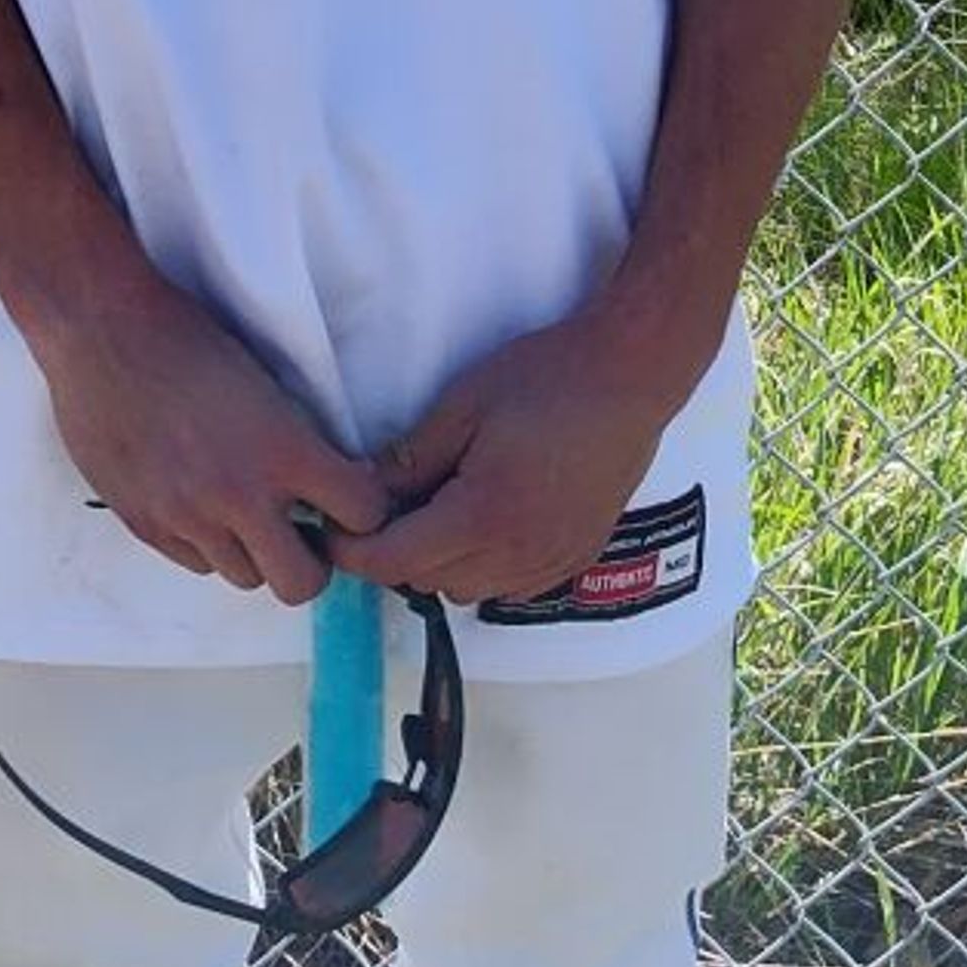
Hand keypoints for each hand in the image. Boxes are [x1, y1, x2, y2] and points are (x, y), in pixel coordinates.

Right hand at [33, 267, 389, 603]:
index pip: (363, 513)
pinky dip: (207, 545)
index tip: (350, 496)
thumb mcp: (264, 384)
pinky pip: (196, 563)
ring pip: (245, 578)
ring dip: (254, 553)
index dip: (364, 508)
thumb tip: (328, 484)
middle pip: (302, 584)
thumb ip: (297, 443)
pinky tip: (199, 503)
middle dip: (311, 562)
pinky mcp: (145, 525)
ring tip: (242, 511)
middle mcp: (239, 496)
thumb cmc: (186, 339)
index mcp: (282, 450)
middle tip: (302, 530)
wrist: (101, 332)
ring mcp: (187, 518)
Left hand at [324, 298, 702, 611]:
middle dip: (394, 552)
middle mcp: (518, 555)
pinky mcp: (575, 556)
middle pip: (425, 582)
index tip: (334, 526)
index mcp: (482, 516)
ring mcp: (551, 562)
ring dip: (439, 563)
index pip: (394, 562)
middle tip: (385, 505)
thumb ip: (408, 460)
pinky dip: (483, 566)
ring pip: (467, 591)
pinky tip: (483, 520)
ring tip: (437, 508)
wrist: (632, 375)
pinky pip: (509, 585)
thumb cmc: (547, 378)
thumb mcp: (462, 407)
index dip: (353, 549)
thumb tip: (359, 494)